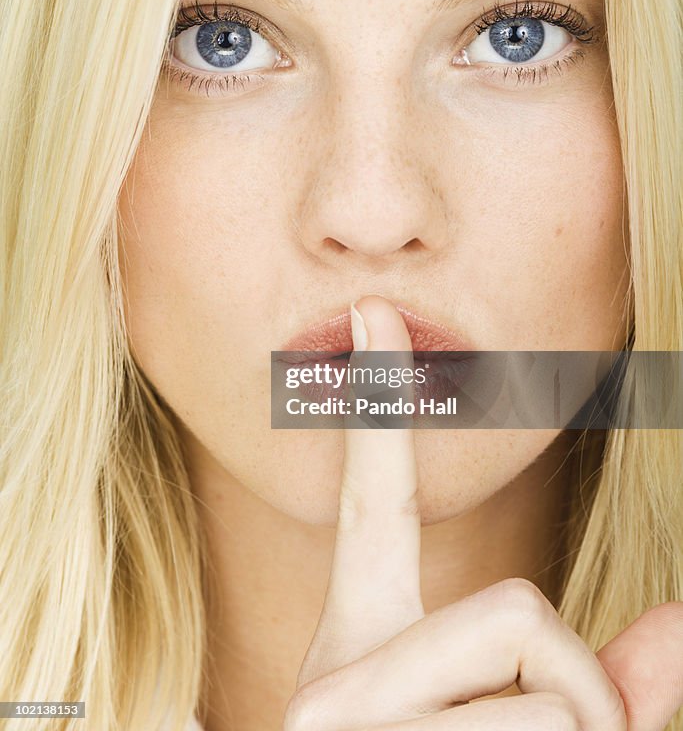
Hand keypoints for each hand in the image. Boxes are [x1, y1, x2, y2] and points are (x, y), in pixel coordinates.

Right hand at [284, 295, 682, 729]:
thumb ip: (599, 680)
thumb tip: (682, 625)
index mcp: (366, 644)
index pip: (373, 507)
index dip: (379, 410)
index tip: (375, 310)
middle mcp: (336, 674)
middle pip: (518, 606)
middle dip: (579, 684)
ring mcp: (342, 715)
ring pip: (547, 687)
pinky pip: (546, 723)